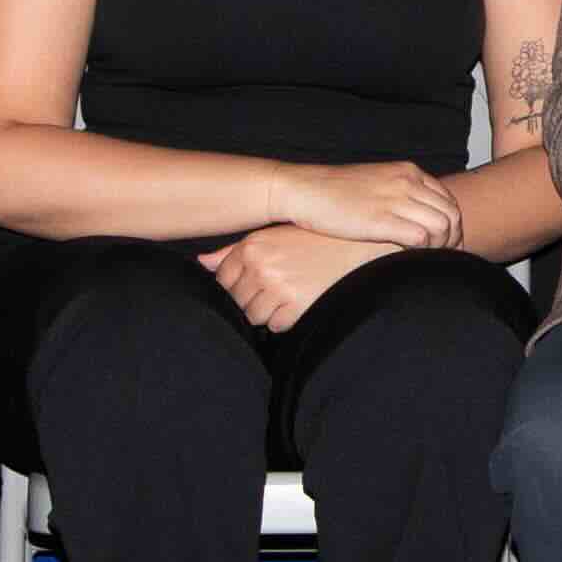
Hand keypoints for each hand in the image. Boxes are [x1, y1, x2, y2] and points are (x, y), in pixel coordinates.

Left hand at [205, 227, 392, 332]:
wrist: (360, 247)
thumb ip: (235, 250)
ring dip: (270, 311)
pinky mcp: (295, 306)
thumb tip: (202, 263)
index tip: (260, 278)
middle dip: (255, 298)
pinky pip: (275, 326)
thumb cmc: (316, 240)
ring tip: (292, 293)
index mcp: (253, 246)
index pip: (223, 278)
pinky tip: (302, 301)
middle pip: (238, 300)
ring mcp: (278, 287)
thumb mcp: (275, 235)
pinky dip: (286, 319)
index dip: (240, 283)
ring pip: (254, 316)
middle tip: (282, 285)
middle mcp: (262, 265)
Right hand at [279, 161, 462, 253]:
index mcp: (408, 171)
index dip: (452, 224)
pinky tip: (413, 259)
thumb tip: (415, 216)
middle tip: (445, 257)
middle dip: (454, 239)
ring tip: (430, 261)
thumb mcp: (375, 182)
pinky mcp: (382, 220)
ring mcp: (396, 199)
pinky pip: (422, 238)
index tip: (446, 242)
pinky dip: (425, 252)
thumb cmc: (333, 192)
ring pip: (443, 226)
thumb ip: (399, 194)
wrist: (303, 190)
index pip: (448, 199)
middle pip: (452, 213)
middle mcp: (407, 181)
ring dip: (442, 247)